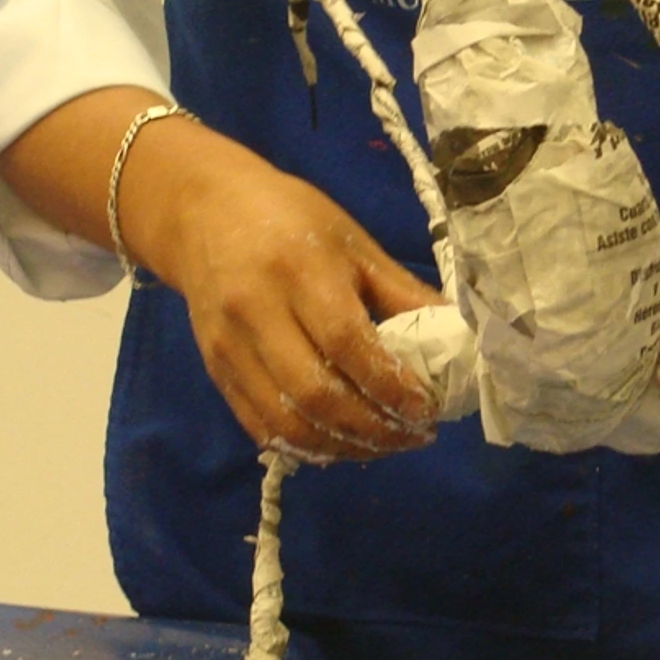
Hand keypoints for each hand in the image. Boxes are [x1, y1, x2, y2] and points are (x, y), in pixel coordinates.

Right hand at [123, 123, 442, 462]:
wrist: (202, 211)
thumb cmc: (291, 219)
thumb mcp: (353, 244)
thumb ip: (402, 293)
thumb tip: (457, 338)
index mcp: (299, 271)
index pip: (346, 343)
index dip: (390, 385)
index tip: (427, 409)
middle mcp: (256, 313)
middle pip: (315, 395)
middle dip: (373, 429)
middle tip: (414, 435)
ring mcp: (229, 348)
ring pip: (286, 424)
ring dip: (343, 447)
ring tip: (384, 445)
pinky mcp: (216, 371)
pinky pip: (261, 427)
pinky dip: (306, 447)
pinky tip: (342, 443)